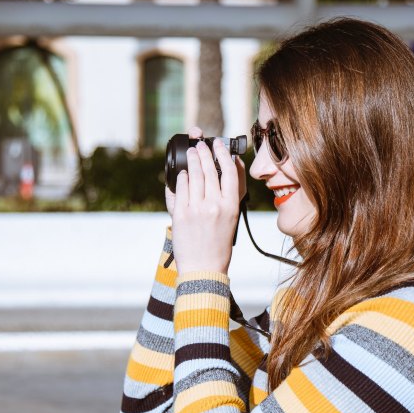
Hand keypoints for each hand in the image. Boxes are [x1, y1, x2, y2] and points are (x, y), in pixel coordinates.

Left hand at [171, 138, 239, 274]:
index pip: (230, 172)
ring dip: (192, 161)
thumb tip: (229, 171)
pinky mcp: (181, 214)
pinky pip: (181, 188)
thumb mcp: (232, 220)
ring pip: (194, 175)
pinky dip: (181, 178)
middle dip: (204, 152)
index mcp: (231, 206)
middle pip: (209, 170)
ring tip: (191, 152)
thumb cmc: (219, 247)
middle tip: (201, 144)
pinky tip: (182, 173)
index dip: (223, 154)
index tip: (219, 145)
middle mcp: (215, 205)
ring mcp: (196, 208)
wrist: (203, 268)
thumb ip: (229, 196)